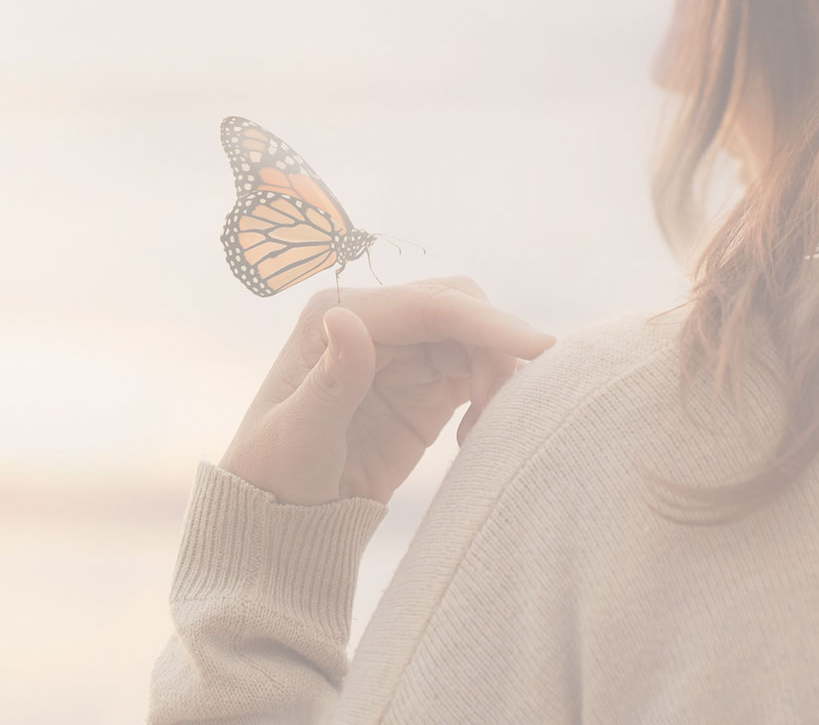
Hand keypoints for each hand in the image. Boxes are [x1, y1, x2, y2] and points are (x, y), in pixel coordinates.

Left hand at [219, 277, 555, 504]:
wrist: (286, 518)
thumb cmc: (276, 476)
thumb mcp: (296, 437)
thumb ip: (331, 381)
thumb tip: (344, 318)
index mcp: (337, 315)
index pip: (427, 305)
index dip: (486, 321)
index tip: (539, 347)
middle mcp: (374, 321)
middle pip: (460, 308)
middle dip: (494, 346)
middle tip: (502, 406)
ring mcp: (404, 350)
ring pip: (476, 338)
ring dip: (496, 374)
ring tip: (483, 432)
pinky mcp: (427, 383)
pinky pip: (479, 370)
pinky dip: (492, 396)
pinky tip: (474, 437)